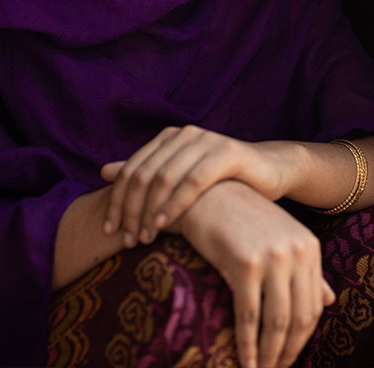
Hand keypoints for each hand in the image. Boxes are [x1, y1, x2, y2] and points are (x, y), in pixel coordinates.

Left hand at [100, 125, 295, 245]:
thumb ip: (145, 173)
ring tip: (143, 237)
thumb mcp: (181, 178)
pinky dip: (175, 204)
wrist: (271, 172)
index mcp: (169, 138)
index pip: (132, 169)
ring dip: (149, 211)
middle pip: (144, 174)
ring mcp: (206, 141)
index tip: (109, 229)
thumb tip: (102, 171)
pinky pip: (193, 181)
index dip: (117, 200)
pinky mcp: (227, 153)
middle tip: (125, 239)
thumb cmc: (223, 181)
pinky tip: (165, 224)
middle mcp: (184, 135)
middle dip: (130, 210)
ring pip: (164, 177)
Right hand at [176, 181, 335, 367]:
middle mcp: (296, 252)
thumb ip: (305, 269)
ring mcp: (273, 257)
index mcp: (309, 246)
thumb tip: (330, 300)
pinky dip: (247, 345)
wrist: (205, 193)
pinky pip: (249, 316)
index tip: (289, 357)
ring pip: (277, 322)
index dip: (303, 339)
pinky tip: (244, 362)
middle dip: (288, 352)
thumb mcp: (279, 238)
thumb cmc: (239, 217)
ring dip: (270, 355)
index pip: (314, 306)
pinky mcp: (245, 263)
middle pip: (300, 318)